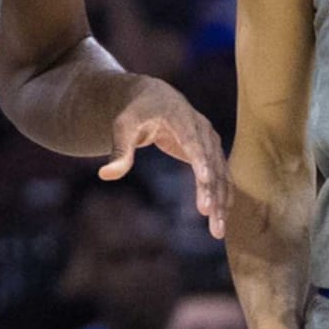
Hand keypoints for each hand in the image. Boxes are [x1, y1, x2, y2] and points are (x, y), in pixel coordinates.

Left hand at [97, 77, 229, 237]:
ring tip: (217, 230)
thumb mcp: (123, 127)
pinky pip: (222, 175)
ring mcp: (210, 140)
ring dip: (221, 200)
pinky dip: (223, 195)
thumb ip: (119, 151)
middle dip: (212, 189)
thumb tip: (105, 175)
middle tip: (210, 215)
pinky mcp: (211, 151)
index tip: (205, 180)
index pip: (193, 140)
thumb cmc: (135, 112)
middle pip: (211, 161)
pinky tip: (222, 217)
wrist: (153, 97)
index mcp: (181, 117)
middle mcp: (201, 128)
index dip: (200, 159)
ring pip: (221, 171)